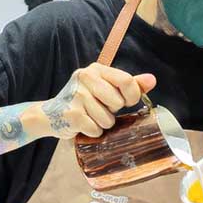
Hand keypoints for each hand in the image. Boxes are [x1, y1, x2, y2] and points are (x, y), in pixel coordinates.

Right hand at [40, 63, 156, 139]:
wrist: (50, 114)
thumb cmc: (83, 101)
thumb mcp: (105, 88)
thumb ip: (129, 84)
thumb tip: (152, 80)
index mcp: (96, 69)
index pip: (126, 81)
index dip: (132, 96)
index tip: (126, 102)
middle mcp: (85, 77)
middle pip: (118, 102)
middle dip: (113, 111)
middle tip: (100, 108)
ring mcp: (77, 95)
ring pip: (107, 119)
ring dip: (102, 124)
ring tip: (90, 117)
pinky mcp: (71, 114)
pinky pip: (96, 129)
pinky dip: (93, 132)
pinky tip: (83, 125)